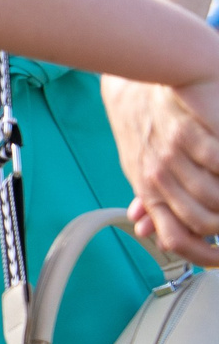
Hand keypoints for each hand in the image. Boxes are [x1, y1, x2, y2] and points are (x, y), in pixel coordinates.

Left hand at [105, 76, 218, 262]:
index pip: (176, 239)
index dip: (204, 257)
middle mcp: (159, 176)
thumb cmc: (140, 128)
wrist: (133, 87)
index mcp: (149, 191)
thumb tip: (145, 229)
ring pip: (216, 196)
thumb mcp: (137, 166)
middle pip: (204, 222)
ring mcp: (175, 155)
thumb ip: (148, 198)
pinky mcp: (192, 131)